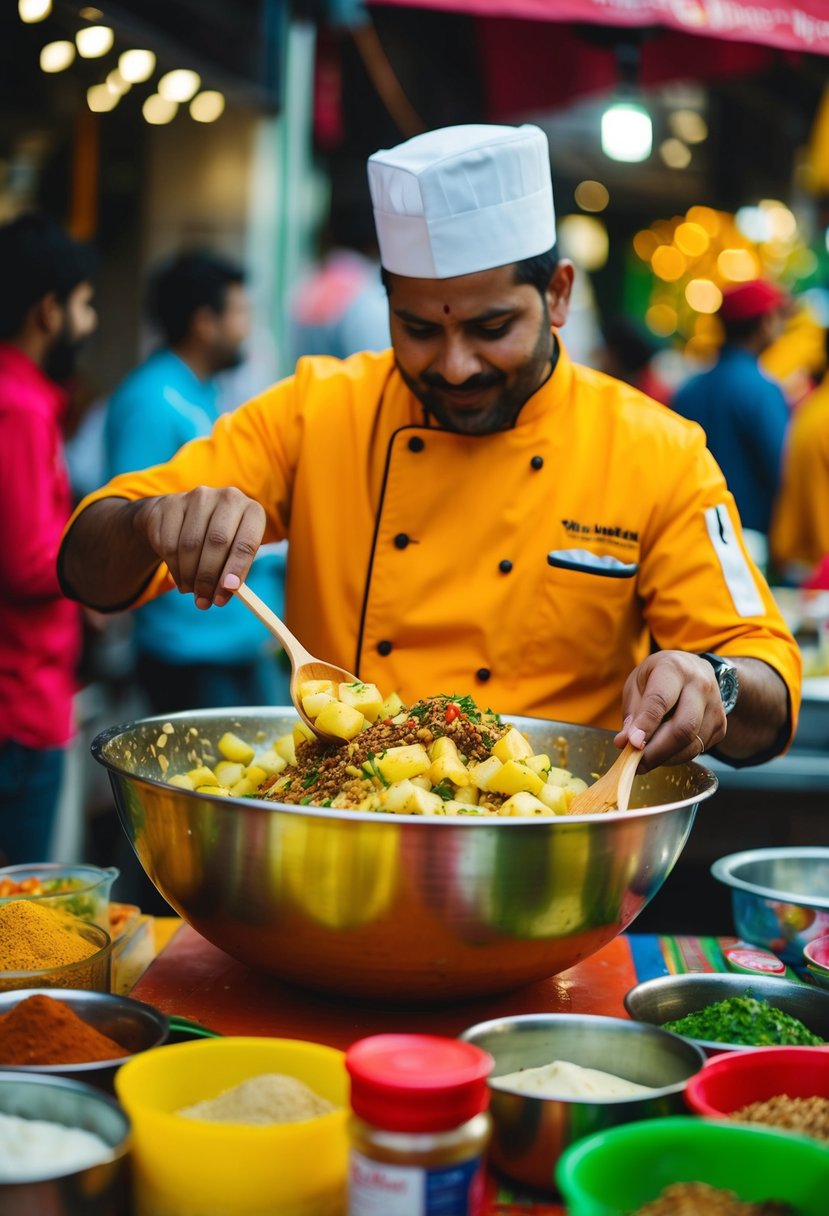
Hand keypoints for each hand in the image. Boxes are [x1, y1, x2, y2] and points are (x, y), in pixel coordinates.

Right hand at [135, 487, 265, 609]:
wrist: (183, 516)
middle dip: (210, 577)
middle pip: (217, 542)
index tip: (228, 590)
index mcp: (252, 511)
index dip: (237, 568)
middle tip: (205, 601)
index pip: (247, 542)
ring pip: (190, 545)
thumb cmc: (219, 541)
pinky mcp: (172, 503)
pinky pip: (170, 542)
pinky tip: (179, 577)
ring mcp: (199, 497)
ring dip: (190, 575)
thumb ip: (233, 572)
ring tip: (192, 591)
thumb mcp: (234, 553)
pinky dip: (174, 567)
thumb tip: (225, 593)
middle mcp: (228, 498)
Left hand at [613, 650, 726, 768]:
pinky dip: (677, 757)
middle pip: (683, 727)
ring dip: (665, 758)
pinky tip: (664, 751)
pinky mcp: (721, 725)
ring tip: (645, 760)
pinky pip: (699, 749)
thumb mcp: (637, 684)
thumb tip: (625, 742)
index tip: (632, 744)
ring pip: (692, 743)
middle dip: (657, 751)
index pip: (660, 701)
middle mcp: (700, 685)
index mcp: (674, 669)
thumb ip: (632, 713)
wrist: (694, 670)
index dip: (646, 726)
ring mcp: (715, 706)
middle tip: (636, 763)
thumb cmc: (659, 677)